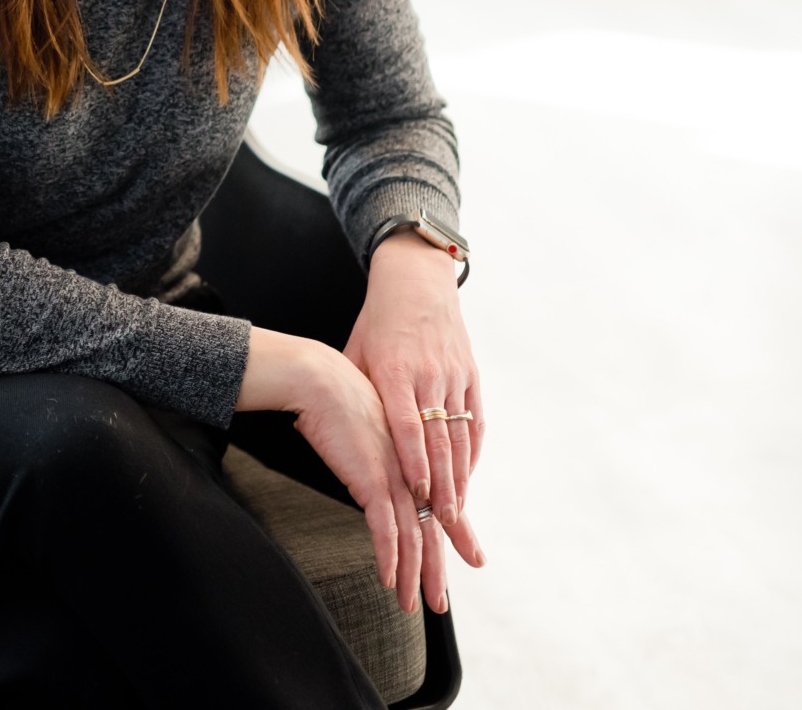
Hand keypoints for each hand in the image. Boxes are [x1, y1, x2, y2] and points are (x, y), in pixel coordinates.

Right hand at [239, 330, 435, 613]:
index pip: (440, 506)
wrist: (320, 380)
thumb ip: (376, 456)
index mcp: (413, 460)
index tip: (471, 558)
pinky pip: (384, 528)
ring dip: (414, 576)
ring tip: (412, 605)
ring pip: (413, 537)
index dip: (458, 535)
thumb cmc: (337, 401)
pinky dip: (389, 558)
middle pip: (431, 532)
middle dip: (437, 571)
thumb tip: (371, 475)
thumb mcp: (367, 432)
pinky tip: (389, 580)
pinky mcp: (371, 479)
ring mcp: (394, 477)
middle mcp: (411, 472)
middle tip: (440, 603)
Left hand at [344, 232, 486, 605]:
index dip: (413, 461)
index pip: (406, 425)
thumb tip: (326, 430)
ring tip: (457, 512)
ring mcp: (453, 375)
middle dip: (441, 483)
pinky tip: (466, 476)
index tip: (416, 493)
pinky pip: (474, 419)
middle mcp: (428, 375)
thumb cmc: (378, 321)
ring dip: (459, 476)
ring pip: (459, 434)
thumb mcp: (356, 352)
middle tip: (443, 520)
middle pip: (438, 438)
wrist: (416, 282)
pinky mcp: (469, 375)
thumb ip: (352, 391)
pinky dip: (471, 451)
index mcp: (394, 370)